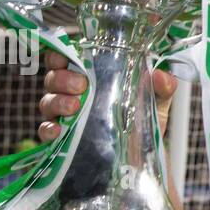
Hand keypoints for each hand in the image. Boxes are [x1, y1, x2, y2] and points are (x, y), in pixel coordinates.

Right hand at [37, 50, 177, 141]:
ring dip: (57, 101)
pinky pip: (46, 131)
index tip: (66, 57)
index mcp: (90, 76)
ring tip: (75, 107)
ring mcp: (64, 115)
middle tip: (81, 85)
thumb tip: (160, 75)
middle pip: (53, 78)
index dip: (59, 55)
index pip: (65, 58)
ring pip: (47, 102)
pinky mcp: (62, 138)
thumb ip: (163, 86)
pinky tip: (58, 130)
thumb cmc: (144, 118)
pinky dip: (48, 129)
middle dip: (62, 78)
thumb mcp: (157, 100)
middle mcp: (72, 92)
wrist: (145, 154)